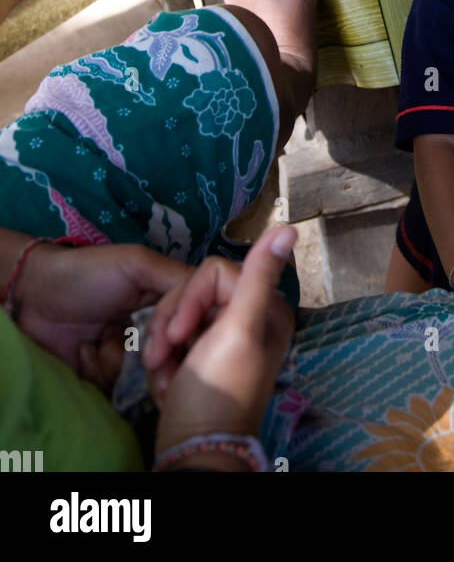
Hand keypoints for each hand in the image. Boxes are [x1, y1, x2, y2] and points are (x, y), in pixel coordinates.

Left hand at [15, 242, 190, 384]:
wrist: (34, 298)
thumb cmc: (88, 274)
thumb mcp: (136, 265)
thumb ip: (176, 278)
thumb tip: (219, 296)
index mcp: (167, 300)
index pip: (196, 321)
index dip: (192, 332)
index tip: (180, 338)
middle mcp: (155, 329)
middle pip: (176, 355)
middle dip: (163, 359)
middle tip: (148, 359)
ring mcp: (130, 355)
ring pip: (148, 375)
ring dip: (121, 362)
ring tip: (98, 344)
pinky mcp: (106, 376)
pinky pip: (117, 388)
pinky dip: (99, 370)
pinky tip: (84, 351)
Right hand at [147, 224, 296, 454]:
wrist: (192, 450)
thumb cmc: (217, 392)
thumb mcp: (240, 331)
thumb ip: (259, 277)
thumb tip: (289, 228)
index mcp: (264, 307)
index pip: (212, 272)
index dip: (188, 300)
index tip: (180, 335)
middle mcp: (247, 317)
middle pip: (192, 292)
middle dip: (170, 326)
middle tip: (162, 358)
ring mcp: (222, 338)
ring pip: (176, 315)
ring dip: (162, 347)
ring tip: (165, 377)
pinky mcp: (200, 357)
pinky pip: (170, 341)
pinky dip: (164, 363)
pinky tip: (168, 384)